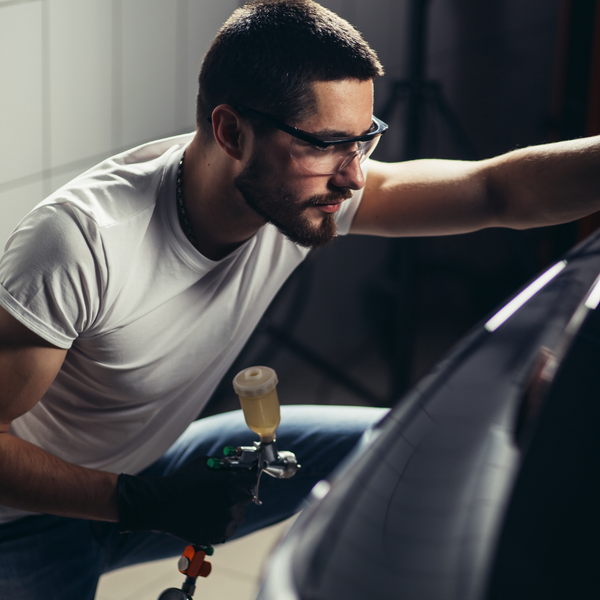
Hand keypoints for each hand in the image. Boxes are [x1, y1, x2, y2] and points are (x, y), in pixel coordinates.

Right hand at [116, 456, 256, 544]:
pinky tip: (209, 517)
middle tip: (224, 493)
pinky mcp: (219, 534)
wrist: (162, 504)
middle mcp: (232, 501)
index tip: (242, 479)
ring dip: (232, 510)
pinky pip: (229, 529)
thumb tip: (236, 465)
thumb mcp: (205, 463)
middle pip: (247, 497)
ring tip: (213, 507)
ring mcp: (226, 520)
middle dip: (238, 494)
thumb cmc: (182, 480)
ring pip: (239, 515)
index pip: (251, 479)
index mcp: (231, 482)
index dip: (246, 478)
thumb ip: (224, 464)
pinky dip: (223, 524)